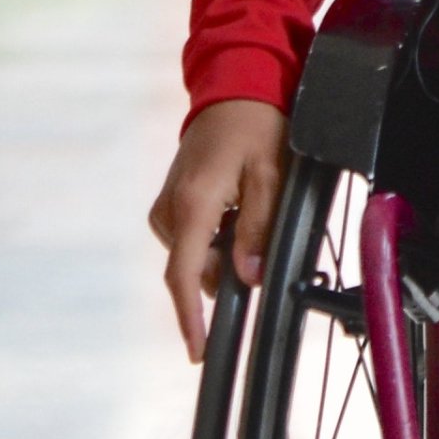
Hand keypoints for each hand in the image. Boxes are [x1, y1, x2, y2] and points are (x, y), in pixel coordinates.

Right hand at [148, 97, 289, 364]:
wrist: (234, 87)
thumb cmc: (257, 125)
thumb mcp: (270, 174)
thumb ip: (258, 227)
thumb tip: (249, 276)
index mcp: (193, 204)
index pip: (184, 276)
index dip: (191, 318)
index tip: (198, 351)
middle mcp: (170, 210)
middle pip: (196, 270)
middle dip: (228, 272)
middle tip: (264, 244)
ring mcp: (168, 206)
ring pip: (196, 256)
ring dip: (225, 251)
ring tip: (255, 209)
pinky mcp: (172, 203)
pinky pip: (194, 238)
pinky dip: (217, 238)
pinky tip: (239, 208)